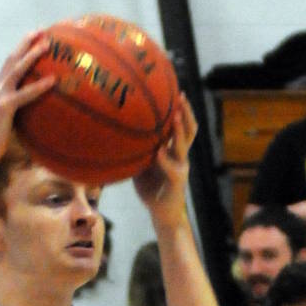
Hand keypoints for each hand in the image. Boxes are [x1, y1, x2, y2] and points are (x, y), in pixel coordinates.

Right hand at [0, 33, 52, 170]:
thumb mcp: (6, 120)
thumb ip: (17, 110)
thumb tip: (33, 111)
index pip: (10, 64)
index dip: (21, 49)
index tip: (34, 36)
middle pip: (12, 59)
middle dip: (26, 42)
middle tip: (42, 29)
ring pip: (17, 70)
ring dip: (32, 55)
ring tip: (47, 44)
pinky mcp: (4, 108)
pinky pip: (24, 94)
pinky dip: (38, 86)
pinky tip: (52, 80)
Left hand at [134, 97, 195, 226]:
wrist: (162, 214)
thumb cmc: (151, 189)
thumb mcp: (141, 166)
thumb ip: (136, 151)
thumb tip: (116, 136)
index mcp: (174, 151)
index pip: (181, 126)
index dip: (181, 109)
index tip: (175, 91)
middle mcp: (180, 157)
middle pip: (190, 130)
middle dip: (186, 112)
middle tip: (180, 96)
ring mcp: (181, 168)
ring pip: (183, 146)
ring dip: (179, 131)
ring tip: (175, 117)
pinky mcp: (177, 182)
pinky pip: (172, 168)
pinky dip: (165, 160)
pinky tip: (158, 152)